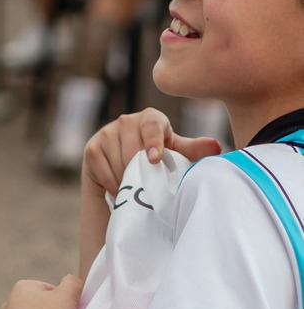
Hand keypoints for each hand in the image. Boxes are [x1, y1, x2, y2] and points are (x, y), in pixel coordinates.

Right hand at [83, 108, 222, 198]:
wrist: (126, 174)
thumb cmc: (159, 163)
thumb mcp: (177, 157)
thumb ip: (194, 151)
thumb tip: (217, 146)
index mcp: (152, 118)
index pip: (152, 125)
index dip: (153, 141)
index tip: (155, 159)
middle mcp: (127, 120)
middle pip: (133, 145)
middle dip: (141, 169)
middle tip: (149, 187)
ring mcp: (107, 132)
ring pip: (118, 159)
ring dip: (127, 179)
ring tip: (136, 190)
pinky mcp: (92, 147)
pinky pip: (102, 167)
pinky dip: (113, 183)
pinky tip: (120, 190)